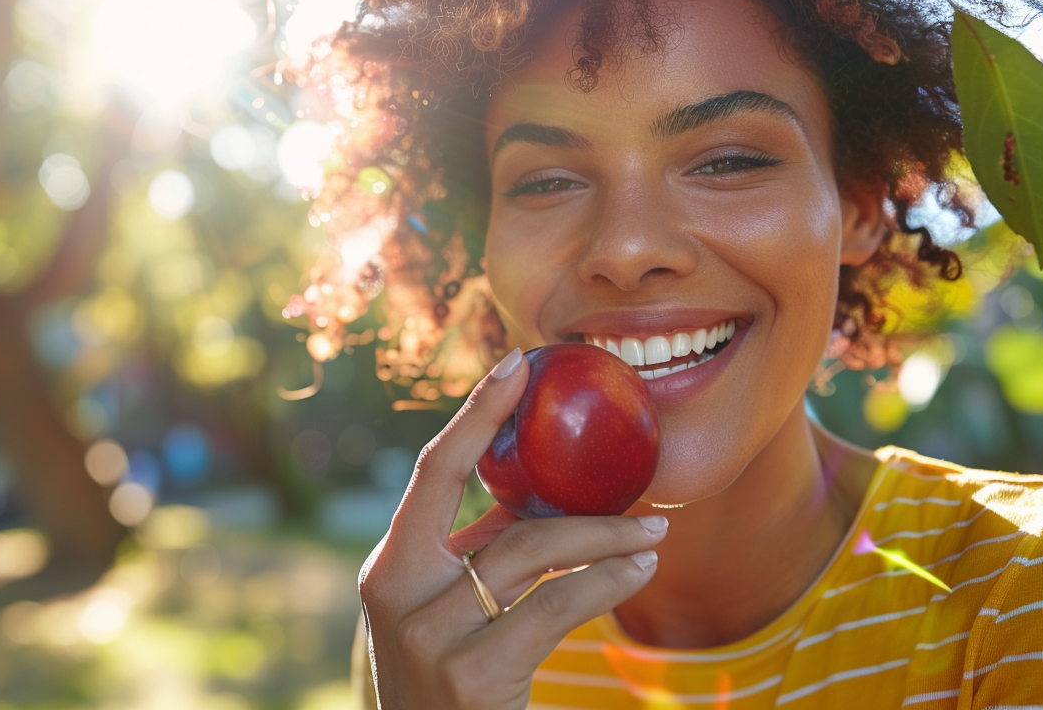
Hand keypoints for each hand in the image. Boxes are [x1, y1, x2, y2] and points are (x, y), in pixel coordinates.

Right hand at [357, 348, 667, 709]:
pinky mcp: (471, 674)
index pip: (434, 471)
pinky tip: (635, 573)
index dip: (477, 412)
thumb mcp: (443, 617)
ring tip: (653, 539)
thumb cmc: (448, 686)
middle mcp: (398, 595)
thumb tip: (537, 495)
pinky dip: (604, 583)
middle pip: (503, 522)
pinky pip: (554, 607)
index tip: (517, 365)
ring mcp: (430, 636)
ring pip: (535, 559)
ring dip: (607, 544)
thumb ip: (474, 557)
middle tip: (640, 493)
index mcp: (389, 569)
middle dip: (578, 503)